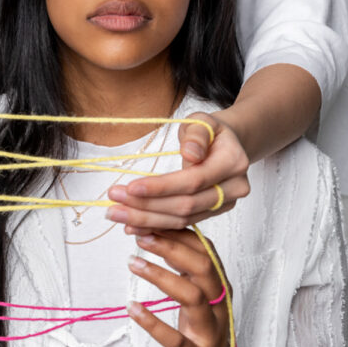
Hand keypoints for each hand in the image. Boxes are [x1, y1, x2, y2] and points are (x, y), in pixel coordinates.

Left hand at [107, 111, 248, 233]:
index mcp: (233, 161)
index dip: (161, 187)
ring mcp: (226, 203)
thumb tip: (191, 153)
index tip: (131, 187)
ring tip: (117, 215)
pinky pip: (184, 222)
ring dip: (147, 220)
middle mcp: (234, 187)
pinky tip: (133, 225)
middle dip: (147, 207)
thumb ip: (195, 135)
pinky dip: (157, 225)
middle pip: (186, 205)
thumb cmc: (210, 130)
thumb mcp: (202, 121)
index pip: (193, 180)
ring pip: (183, 218)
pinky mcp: (214, 212)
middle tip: (113, 206)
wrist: (228, 143)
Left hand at [127, 228, 230, 346]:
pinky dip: (152, 323)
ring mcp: (210, 334)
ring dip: (161, 276)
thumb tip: (162, 235)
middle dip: (171, 246)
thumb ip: (187, 271)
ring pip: (193, 297)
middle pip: (203, 267)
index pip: (206, 250)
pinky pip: (176, 341)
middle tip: (140, 235)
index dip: (179, 232)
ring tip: (132, 263)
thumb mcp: (200, 301)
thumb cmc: (204, 339)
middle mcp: (220, 307)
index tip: (151, 218)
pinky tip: (132, 309)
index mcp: (220, 289)